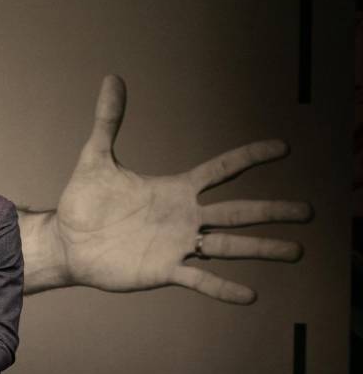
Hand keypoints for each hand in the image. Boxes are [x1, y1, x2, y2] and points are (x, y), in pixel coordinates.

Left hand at [53, 75, 311, 303]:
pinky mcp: (163, 271)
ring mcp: (176, 245)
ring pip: (228, 245)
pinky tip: (250, 295)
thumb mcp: (96, 157)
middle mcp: (183, 217)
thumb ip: (108, 120)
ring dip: (262, 248)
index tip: (283, 148)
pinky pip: (199, 279)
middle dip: (273, 211)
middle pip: (238, 211)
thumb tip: (111, 78)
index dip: (250, 158)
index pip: (221, 170)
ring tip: (297, 251)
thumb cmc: (83, 202)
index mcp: (174, 190)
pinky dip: (223, 287)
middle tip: (308, 212)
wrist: (66, 242)